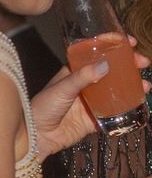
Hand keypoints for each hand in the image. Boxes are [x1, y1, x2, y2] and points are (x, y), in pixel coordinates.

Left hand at [31, 33, 149, 157]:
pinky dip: (129, 105)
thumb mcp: (62, 88)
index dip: (114, 46)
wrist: (37, 136)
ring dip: (133, 85)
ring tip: (146, 85)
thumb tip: (106, 65)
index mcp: (75, 72)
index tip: (130, 42)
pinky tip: (140, 100)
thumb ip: (82, 77)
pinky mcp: (95, 118)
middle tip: (143, 63)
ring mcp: (92, 101)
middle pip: (112, 70)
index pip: (97, 54)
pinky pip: (115, 110)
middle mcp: (86, 84)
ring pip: (117, 89)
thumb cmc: (43, 107)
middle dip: (129, 64)